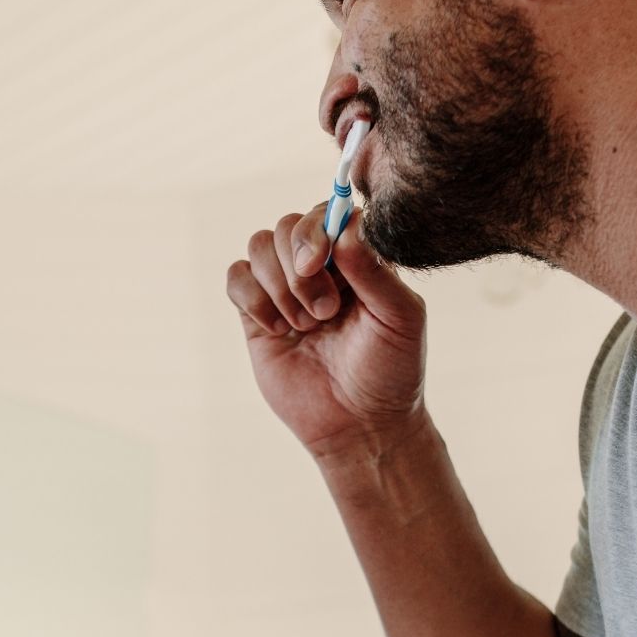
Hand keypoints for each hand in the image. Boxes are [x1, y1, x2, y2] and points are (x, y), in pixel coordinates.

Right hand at [225, 205, 428, 460]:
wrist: (359, 425)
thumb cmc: (390, 371)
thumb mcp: (399, 318)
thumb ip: (376, 270)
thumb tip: (347, 227)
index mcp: (358, 257)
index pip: (329, 211)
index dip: (318, 228)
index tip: (320, 262)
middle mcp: (321, 265)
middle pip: (288, 225)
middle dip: (299, 267)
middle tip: (324, 312)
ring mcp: (285, 287)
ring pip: (259, 245)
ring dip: (279, 285)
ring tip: (306, 326)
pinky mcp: (256, 313)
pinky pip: (236, 277)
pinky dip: (252, 299)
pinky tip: (278, 331)